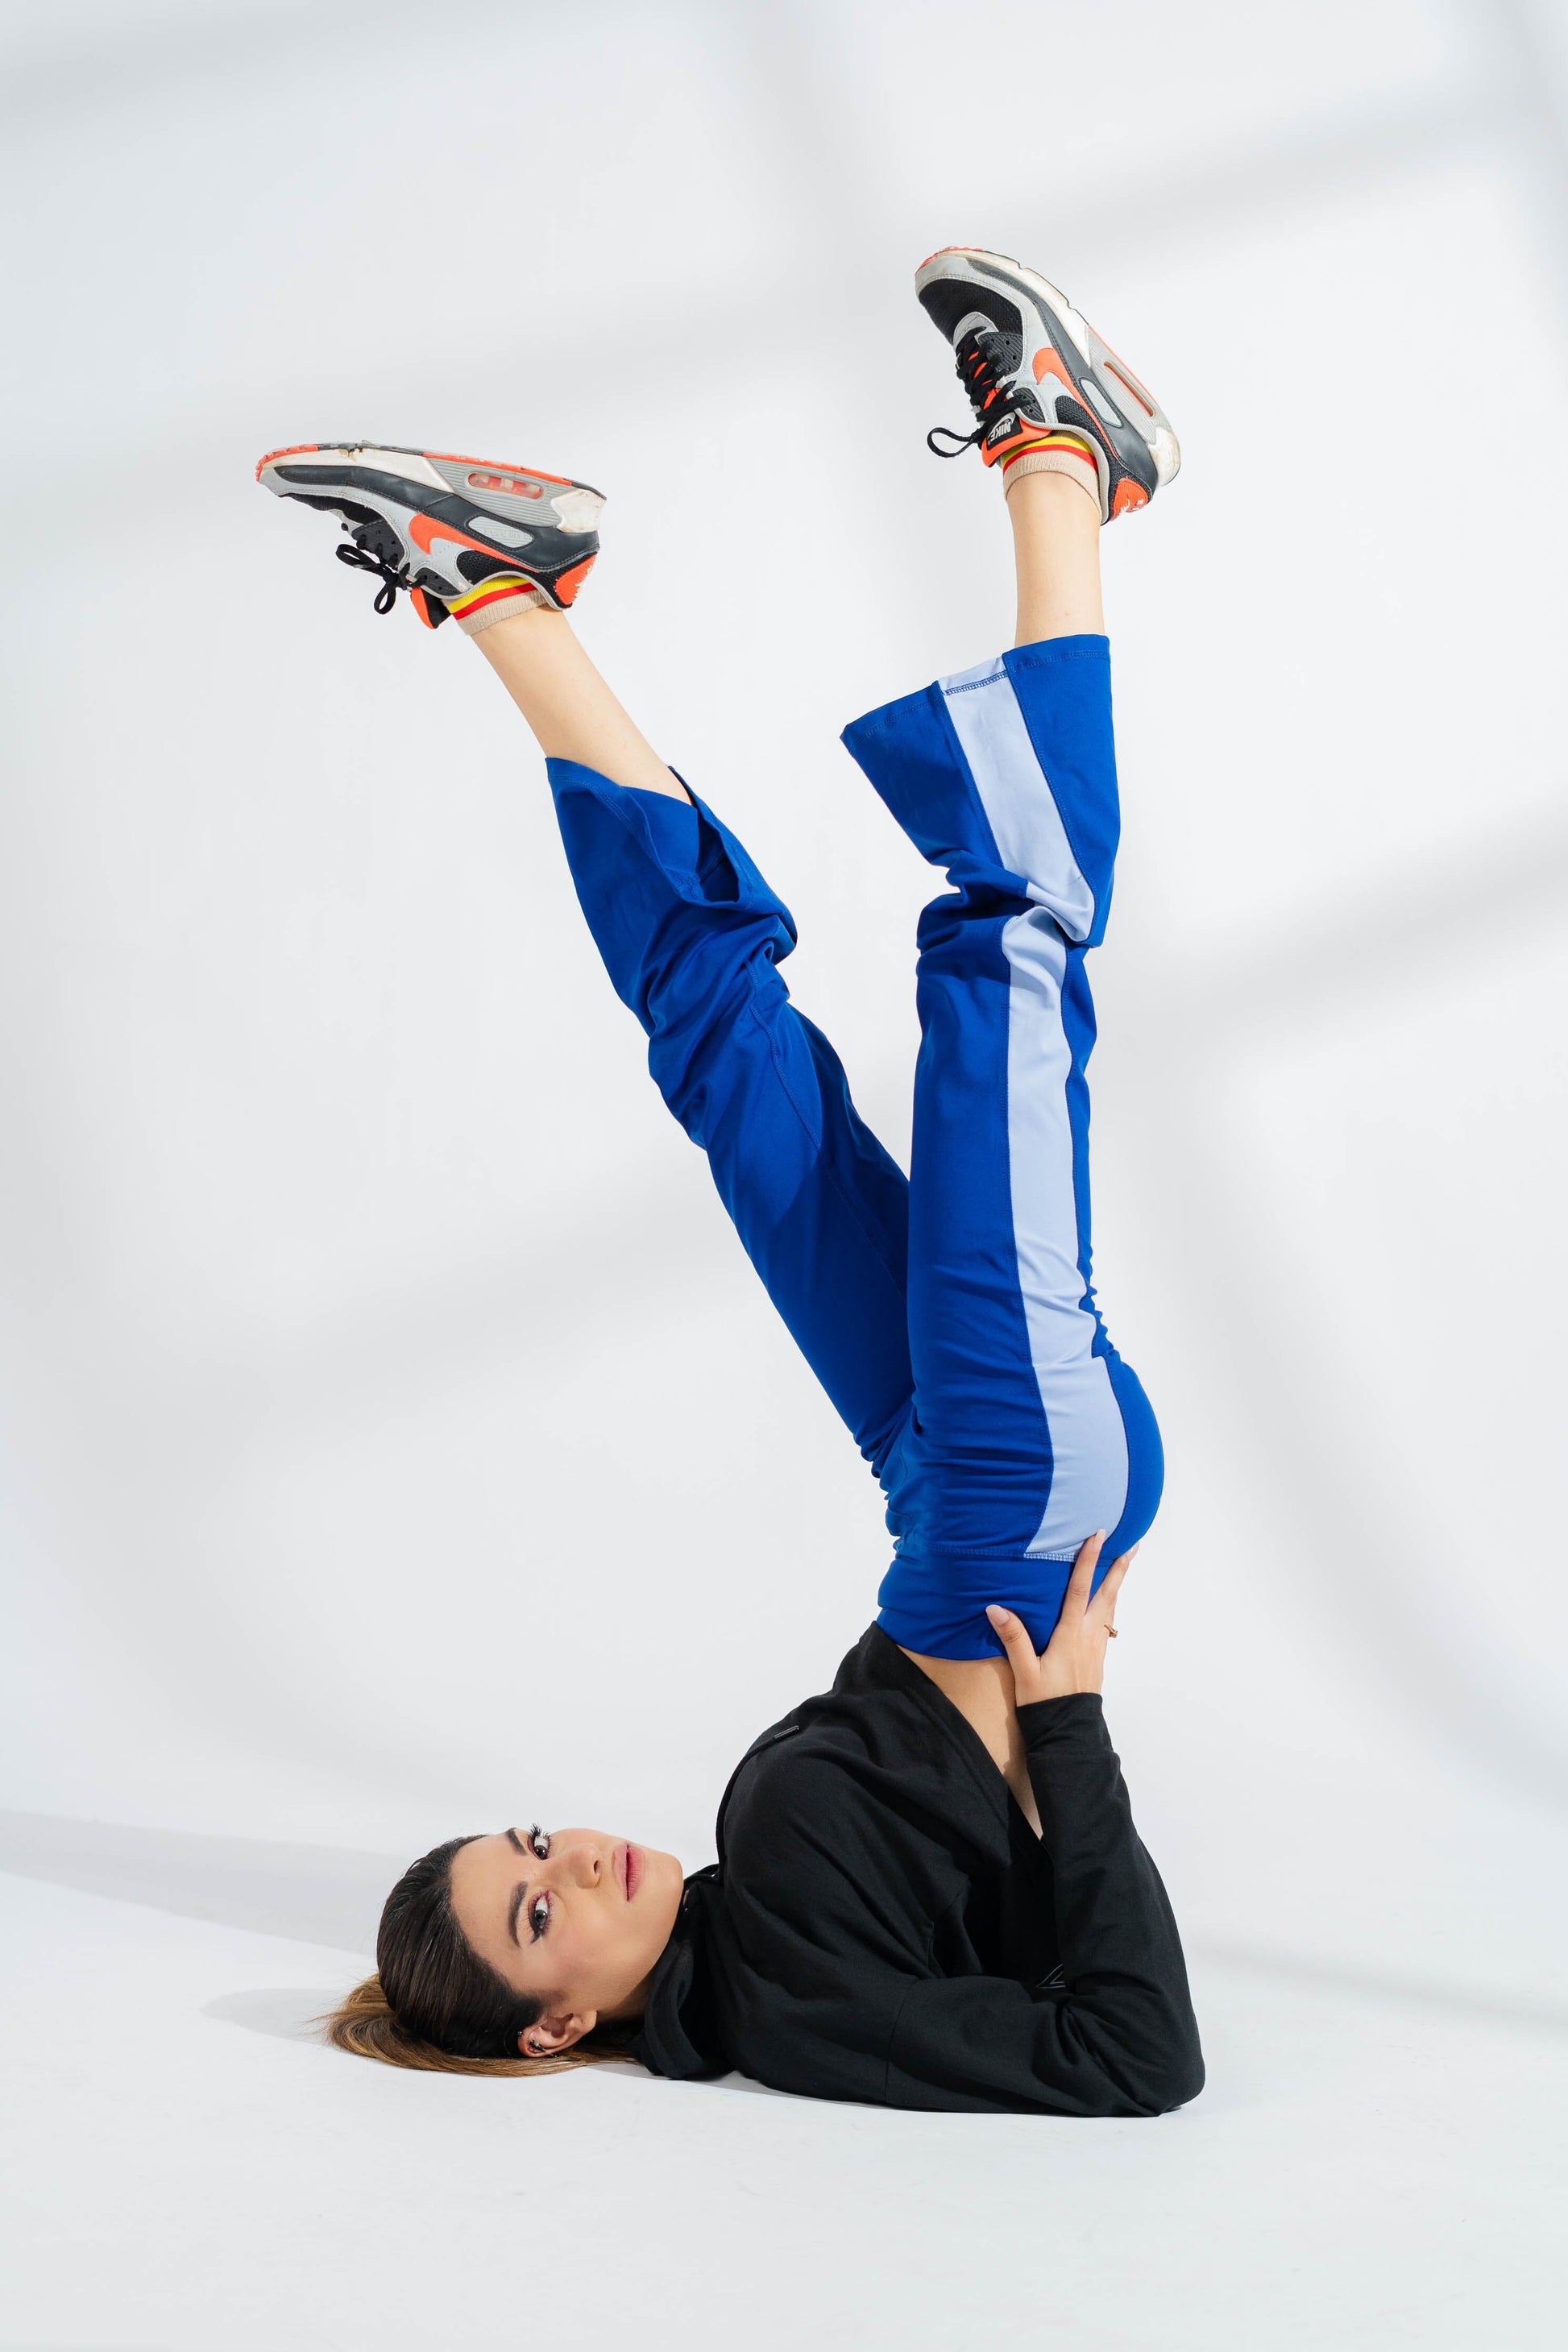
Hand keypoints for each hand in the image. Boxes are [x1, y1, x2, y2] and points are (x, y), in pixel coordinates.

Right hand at [986, 1532, 1135, 1704]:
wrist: (1069, 1733)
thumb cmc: (1045, 1703)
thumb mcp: (1024, 1672)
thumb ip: (1013, 1638)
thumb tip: (996, 1608)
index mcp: (1070, 1635)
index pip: (1079, 1590)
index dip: (1087, 1561)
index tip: (1097, 1536)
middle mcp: (1088, 1636)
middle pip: (1106, 1594)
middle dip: (1118, 1567)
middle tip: (1133, 1544)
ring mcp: (1095, 1647)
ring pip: (1109, 1607)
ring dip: (1118, 1583)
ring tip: (1125, 1563)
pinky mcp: (1096, 1657)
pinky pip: (1106, 1621)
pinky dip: (1110, 1603)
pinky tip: (1107, 1602)